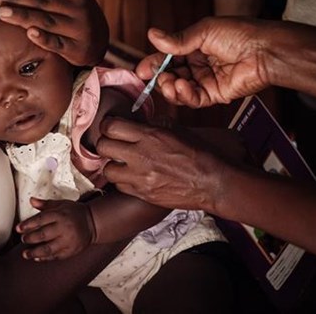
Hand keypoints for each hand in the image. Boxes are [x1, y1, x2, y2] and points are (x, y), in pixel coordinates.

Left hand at [0, 0, 108, 65]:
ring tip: (0, 12)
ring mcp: (76, 28)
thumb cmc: (77, 11)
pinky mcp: (76, 48)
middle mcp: (75, 7)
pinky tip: (29, 34)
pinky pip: (58, 44)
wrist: (101, 40)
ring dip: (23, 16)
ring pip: (46, 20)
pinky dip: (45, 39)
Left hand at [16, 197, 95, 260]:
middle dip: (30, 238)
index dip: (28, 224)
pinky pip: (56, 256)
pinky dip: (45, 258)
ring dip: (35, 252)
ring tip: (25, 254)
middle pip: (43, 235)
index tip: (18, 228)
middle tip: (22, 239)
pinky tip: (37, 258)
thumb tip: (31, 200)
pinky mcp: (71, 251)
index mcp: (60, 215)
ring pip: (48, 248)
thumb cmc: (74, 212)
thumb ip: (45, 205)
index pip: (40, 220)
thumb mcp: (61, 204)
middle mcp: (64, 228)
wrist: (93, 223)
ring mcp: (68, 241)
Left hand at [96, 117, 236, 212]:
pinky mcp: (143, 193)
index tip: (110, 127)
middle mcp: (141, 155)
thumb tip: (138, 122)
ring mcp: (140, 177)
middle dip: (105, 144)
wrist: (213, 183)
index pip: (111, 126)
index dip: (107, 125)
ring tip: (121, 163)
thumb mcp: (177, 131)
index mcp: (150, 135)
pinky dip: (122, 180)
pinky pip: (119, 186)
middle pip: (103, 146)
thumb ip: (154, 125)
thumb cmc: (199, 155)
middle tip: (111, 144)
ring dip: (112, 164)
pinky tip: (131, 176)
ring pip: (107, 169)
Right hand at [136, 17, 269, 107]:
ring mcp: (205, 81)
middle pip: (169, 76)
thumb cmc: (239, 34)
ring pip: (178, 90)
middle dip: (159, 79)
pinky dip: (184, 96)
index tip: (140, 71)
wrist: (265, 51)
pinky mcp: (215, 95)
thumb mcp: (203, 32)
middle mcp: (197, 65)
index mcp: (193, 47)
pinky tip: (181, 88)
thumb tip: (151, 34)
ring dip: (169, 88)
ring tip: (170, 83)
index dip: (152, 64)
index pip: (167, 58)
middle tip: (154, 78)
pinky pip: (194, 99)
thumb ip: (177, 40)